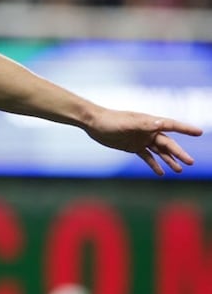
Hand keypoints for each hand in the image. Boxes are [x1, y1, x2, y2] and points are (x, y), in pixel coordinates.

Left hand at [86, 110, 203, 175]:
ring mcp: (141, 139)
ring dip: (169, 160)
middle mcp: (148, 131)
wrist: (93, 123)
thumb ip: (144, 124)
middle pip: (168, 143)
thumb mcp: (128, 122)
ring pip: (159, 152)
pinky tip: (161, 172)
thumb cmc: (111, 120)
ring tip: (180, 170)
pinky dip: (154, 164)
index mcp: (150, 123)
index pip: (172, 126)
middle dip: (179, 153)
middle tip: (190, 162)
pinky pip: (147, 157)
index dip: (185, 129)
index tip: (199, 132)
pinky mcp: (132, 146)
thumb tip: (161, 122)